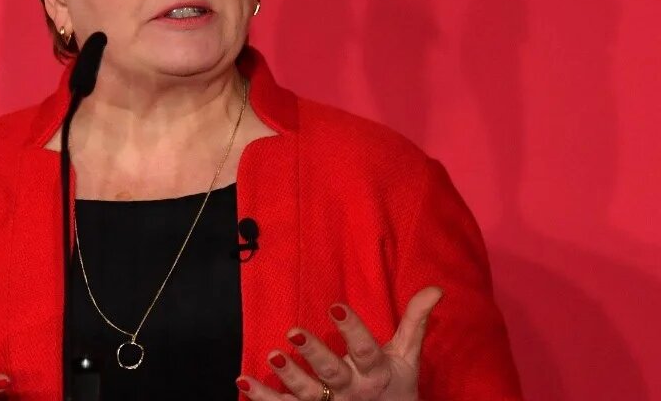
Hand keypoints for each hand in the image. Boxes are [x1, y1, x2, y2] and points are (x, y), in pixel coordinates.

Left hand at [237, 286, 442, 400]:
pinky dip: (263, 397)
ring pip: (308, 394)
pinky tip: (242, 381)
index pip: (365, 350)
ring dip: (288, 377)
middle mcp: (353, 391)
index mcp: (377, 373)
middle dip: (314, 354)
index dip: (352, 330)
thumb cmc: (396, 389)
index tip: (335, 306)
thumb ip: (415, 322)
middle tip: (293, 332)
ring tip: (272, 355)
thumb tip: (436, 288)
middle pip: (333, 373)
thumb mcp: (407, 358)